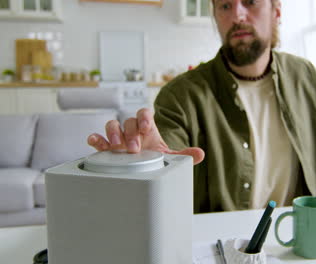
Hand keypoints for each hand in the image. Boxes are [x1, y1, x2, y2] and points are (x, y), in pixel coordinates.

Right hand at [87, 108, 204, 164]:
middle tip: (135, 148)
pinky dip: (96, 139)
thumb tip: (200, 154)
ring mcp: (118, 136)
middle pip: (128, 121)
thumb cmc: (153, 155)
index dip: (144, 117)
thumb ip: (184, 154)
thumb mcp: (168, 155)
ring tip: (117, 147)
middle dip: (131, 133)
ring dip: (113, 134)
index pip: (144, 113)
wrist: (141, 164)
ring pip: (112, 126)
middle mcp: (132, 129)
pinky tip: (96, 143)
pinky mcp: (107, 145)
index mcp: (147, 127)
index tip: (146, 127)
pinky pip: (98, 138)